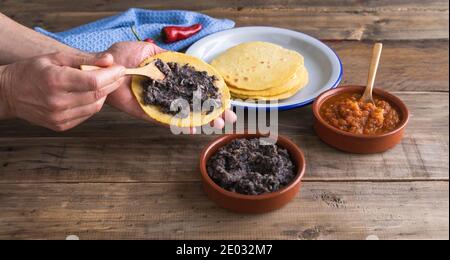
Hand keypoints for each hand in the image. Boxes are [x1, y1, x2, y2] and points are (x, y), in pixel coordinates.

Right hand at [0, 52, 124, 130]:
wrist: (9, 93)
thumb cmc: (33, 71)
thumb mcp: (56, 57)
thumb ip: (84, 59)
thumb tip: (109, 60)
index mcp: (55, 81)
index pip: (93, 82)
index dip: (111, 75)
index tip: (120, 68)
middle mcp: (58, 102)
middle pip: (97, 95)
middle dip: (112, 83)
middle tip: (118, 74)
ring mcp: (59, 117)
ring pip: (95, 106)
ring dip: (104, 94)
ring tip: (104, 82)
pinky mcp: (61, 126)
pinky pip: (87, 114)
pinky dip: (94, 103)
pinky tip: (91, 94)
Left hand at [103, 41, 236, 131]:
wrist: (103, 66)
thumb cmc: (122, 56)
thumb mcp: (150, 50)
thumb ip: (168, 57)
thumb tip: (187, 62)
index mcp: (170, 76)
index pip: (195, 86)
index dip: (211, 93)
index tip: (225, 99)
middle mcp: (168, 91)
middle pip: (195, 103)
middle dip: (213, 111)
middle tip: (228, 119)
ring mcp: (160, 103)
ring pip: (185, 114)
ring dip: (202, 120)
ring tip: (217, 125)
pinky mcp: (149, 112)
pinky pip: (167, 120)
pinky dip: (180, 124)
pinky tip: (193, 129)